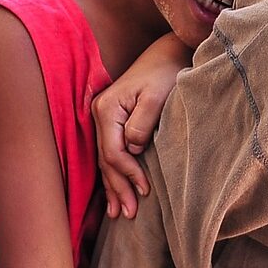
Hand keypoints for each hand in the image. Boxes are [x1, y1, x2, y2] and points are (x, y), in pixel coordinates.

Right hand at [93, 34, 191, 218]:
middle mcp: (100, 114)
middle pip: (106, 161)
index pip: (113, 152)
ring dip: (113, 187)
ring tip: (120, 213)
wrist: (168, 54)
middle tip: (129, 214)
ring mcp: (104, 119)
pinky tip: (115, 194)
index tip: (145, 190)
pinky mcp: (113, 122)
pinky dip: (114, 175)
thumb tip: (133, 148)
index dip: (128, 173)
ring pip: (105, 161)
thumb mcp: (157, 96)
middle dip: (118, 188)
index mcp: (108, 109)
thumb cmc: (166, 73)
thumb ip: (142, 123)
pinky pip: (110, 154)